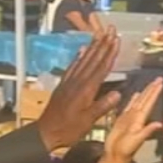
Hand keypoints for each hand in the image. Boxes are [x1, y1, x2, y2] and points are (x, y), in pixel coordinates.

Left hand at [35, 30, 122, 150]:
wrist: (45, 132)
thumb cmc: (68, 129)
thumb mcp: (87, 121)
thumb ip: (102, 106)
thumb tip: (117, 93)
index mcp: (86, 90)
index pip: (101, 67)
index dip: (110, 53)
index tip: (117, 39)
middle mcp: (78, 81)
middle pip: (93, 59)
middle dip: (103, 44)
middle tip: (111, 29)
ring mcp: (69, 81)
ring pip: (83, 60)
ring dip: (93, 47)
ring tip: (100, 34)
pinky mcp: (63, 84)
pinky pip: (73, 66)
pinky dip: (79, 56)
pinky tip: (82, 50)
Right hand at [102, 79, 162, 160]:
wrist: (115, 155)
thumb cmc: (126, 150)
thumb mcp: (137, 140)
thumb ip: (147, 131)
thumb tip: (160, 124)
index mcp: (140, 120)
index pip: (149, 103)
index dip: (155, 93)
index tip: (161, 83)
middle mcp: (137, 117)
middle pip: (146, 99)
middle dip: (152, 89)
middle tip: (159, 78)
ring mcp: (130, 118)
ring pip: (138, 101)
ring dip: (145, 92)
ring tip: (151, 83)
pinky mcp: (122, 119)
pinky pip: (128, 106)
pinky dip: (132, 99)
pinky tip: (136, 94)